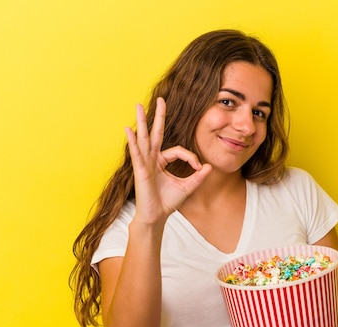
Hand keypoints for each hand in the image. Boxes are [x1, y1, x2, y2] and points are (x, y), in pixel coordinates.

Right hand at [125, 99, 211, 224]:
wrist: (156, 216)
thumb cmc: (168, 202)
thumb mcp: (187, 187)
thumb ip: (198, 176)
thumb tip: (209, 166)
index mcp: (162, 162)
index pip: (178, 150)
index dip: (190, 157)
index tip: (198, 167)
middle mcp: (152, 159)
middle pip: (156, 133)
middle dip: (159, 116)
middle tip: (161, 99)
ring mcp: (145, 163)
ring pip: (144, 138)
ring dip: (142, 122)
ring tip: (138, 106)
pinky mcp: (140, 170)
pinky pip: (137, 153)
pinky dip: (133, 141)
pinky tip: (129, 129)